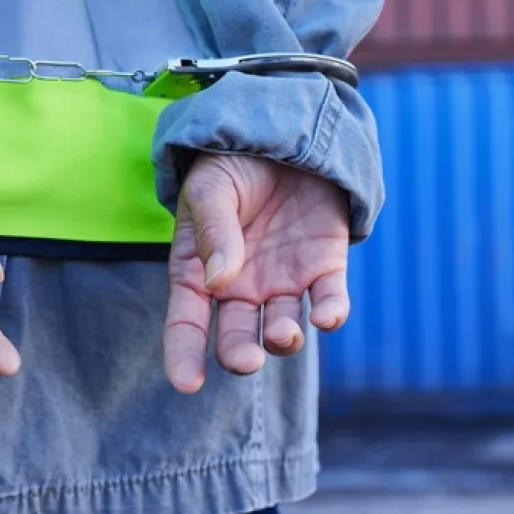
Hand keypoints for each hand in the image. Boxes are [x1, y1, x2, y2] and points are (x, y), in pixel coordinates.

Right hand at [164, 154, 349, 392]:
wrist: (281, 130)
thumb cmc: (232, 162)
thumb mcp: (212, 188)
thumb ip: (215, 231)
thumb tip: (218, 281)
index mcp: (200, 270)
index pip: (186, 321)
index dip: (183, 355)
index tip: (187, 384)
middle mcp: (241, 286)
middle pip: (238, 335)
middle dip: (240, 352)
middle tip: (246, 359)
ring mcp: (284, 278)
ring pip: (284, 326)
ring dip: (284, 337)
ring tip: (285, 332)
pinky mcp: (324, 265)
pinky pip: (330, 299)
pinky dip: (331, 313)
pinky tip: (326, 317)